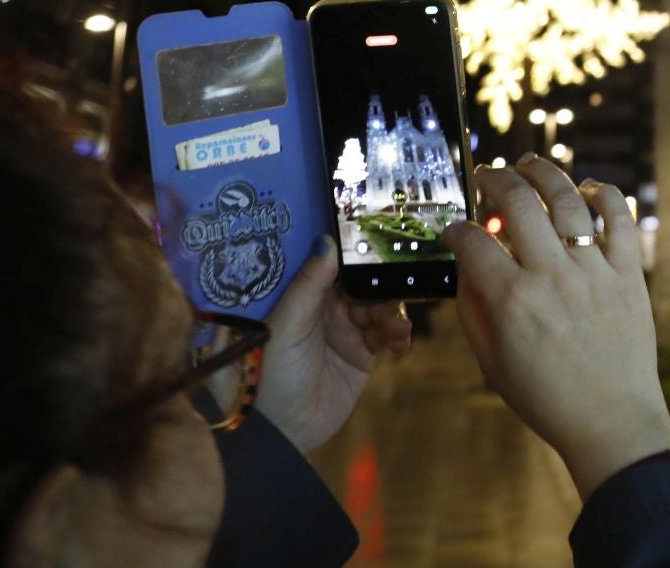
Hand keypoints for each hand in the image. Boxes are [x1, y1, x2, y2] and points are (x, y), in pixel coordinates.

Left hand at [256, 235, 413, 453]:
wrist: (280, 429)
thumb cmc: (269, 371)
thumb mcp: (287, 323)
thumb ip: (309, 284)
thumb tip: (327, 241)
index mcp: (303, 295)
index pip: (335, 265)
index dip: (356, 254)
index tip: (381, 242)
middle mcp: (326, 309)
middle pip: (363, 284)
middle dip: (381, 285)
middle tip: (396, 289)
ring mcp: (346, 332)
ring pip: (379, 308)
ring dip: (391, 312)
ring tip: (395, 328)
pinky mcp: (362, 355)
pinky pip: (386, 335)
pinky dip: (397, 334)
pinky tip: (400, 340)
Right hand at [440, 157, 669, 500]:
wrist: (610, 421)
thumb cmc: (546, 397)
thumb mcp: (491, 361)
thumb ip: (473, 308)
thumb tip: (466, 263)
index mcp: (512, 302)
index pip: (473, 242)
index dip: (457, 228)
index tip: (455, 228)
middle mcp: (552, 278)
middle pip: (519, 203)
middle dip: (495, 180)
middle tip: (486, 176)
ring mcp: (594, 272)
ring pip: (567, 200)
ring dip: (544, 173)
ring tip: (528, 164)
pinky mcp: (629, 274)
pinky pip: (619, 219)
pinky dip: (603, 194)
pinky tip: (585, 188)